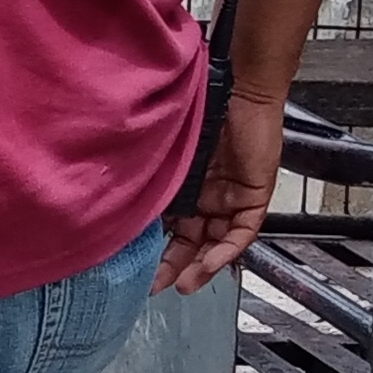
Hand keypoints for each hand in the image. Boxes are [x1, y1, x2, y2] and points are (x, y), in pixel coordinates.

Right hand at [156, 90, 281, 293]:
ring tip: (185, 284)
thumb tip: (117, 202)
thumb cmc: (200, 106)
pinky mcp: (254, 197)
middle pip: (193, 242)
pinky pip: (241, 233)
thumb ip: (152, 180)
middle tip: (158, 286)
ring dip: (202, 266)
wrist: (238, 87)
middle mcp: (209, 198)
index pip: (173, 229)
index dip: (158, 252)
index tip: (140, 272)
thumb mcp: (167, 152)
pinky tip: (211, 263)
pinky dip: (226, 250)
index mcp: (187, 189)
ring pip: (217, 243)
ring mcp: (232, 199)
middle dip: (176, 267)